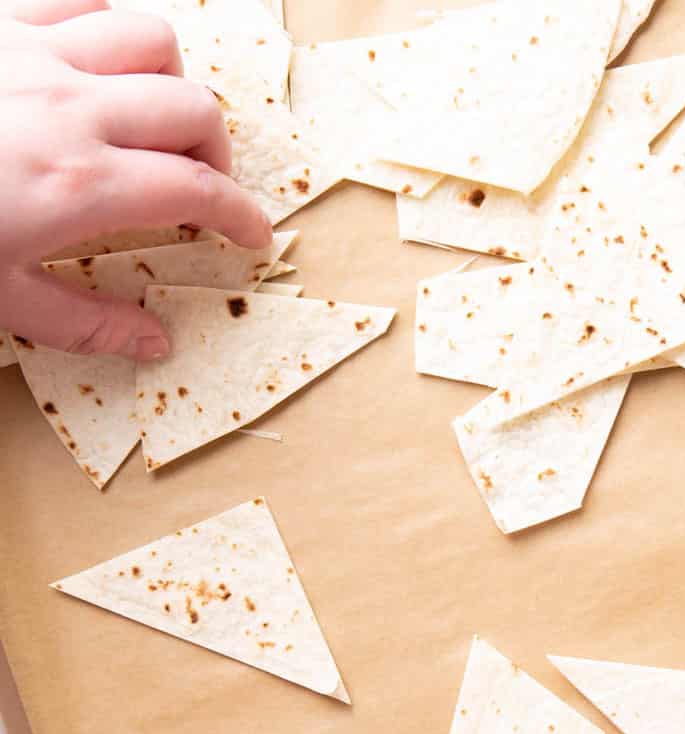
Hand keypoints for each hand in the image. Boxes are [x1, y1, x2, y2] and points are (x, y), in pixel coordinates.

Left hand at [0, 0, 271, 359]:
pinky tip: (100, 61)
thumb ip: (87, 322)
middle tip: (203, 186)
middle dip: (218, 152)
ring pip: (150, 38)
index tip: (253, 235)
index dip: (242, 215)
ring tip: (156, 116)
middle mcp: (74, 109)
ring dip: (171, 81)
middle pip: (193, 109)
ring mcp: (34, 53)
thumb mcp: (0, 299)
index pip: (199, 190)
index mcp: (82, 185)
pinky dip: (108, 26)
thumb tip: (155, 343)